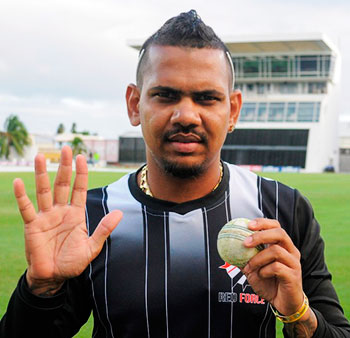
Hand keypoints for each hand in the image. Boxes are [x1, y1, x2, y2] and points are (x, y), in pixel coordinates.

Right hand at [13, 146, 122, 294]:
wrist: (53, 277)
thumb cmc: (72, 262)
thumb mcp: (92, 246)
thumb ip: (104, 229)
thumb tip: (120, 213)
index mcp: (75, 214)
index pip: (79, 188)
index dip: (81, 173)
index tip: (82, 158)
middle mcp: (60, 211)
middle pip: (63, 184)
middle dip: (65, 167)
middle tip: (66, 149)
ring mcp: (46, 216)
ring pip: (44, 191)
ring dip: (42, 174)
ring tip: (41, 157)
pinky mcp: (33, 225)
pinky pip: (27, 208)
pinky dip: (22, 196)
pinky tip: (20, 182)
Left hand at [242, 218, 303, 315]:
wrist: (283, 303)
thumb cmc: (270, 282)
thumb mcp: (253, 268)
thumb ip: (244, 257)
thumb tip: (228, 248)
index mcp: (282, 245)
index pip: (276, 226)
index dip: (263, 223)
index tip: (248, 225)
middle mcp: (290, 251)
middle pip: (279, 233)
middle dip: (261, 235)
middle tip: (246, 242)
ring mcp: (293, 262)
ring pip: (276, 251)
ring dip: (258, 258)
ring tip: (250, 267)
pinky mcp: (293, 275)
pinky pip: (277, 267)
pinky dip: (265, 270)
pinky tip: (261, 275)